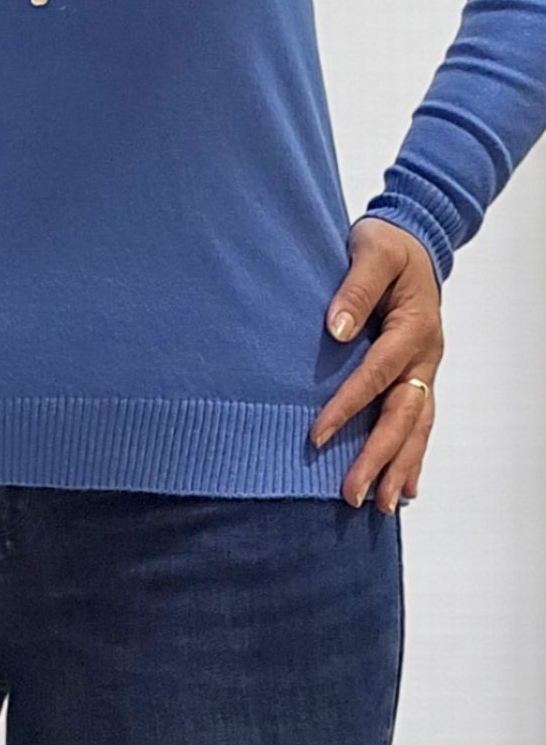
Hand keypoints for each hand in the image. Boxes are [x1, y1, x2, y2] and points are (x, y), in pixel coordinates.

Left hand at [309, 216, 444, 513]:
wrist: (415, 238)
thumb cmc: (388, 244)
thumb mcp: (372, 250)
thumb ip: (355, 287)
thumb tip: (336, 329)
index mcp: (413, 327)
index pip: (377, 375)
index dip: (348, 406)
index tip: (318, 435)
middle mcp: (425, 355)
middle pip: (403, 415)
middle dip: (378, 457)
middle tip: (352, 494)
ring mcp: (426, 367)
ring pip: (416, 425)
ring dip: (399, 466)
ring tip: (380, 505)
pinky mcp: (419, 373)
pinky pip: (419, 420)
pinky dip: (413, 454)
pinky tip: (404, 487)